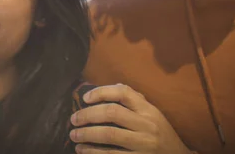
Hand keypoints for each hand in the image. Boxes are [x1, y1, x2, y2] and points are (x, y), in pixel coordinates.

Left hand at [70, 84, 190, 153]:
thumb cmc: (161, 133)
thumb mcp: (153, 114)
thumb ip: (135, 101)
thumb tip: (110, 87)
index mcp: (148, 110)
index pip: (123, 93)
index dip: (101, 92)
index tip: (85, 98)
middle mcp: (146, 125)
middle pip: (112, 113)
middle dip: (88, 115)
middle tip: (73, 119)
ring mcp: (143, 145)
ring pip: (110, 135)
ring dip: (87, 135)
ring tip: (74, 135)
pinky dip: (94, 152)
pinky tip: (83, 151)